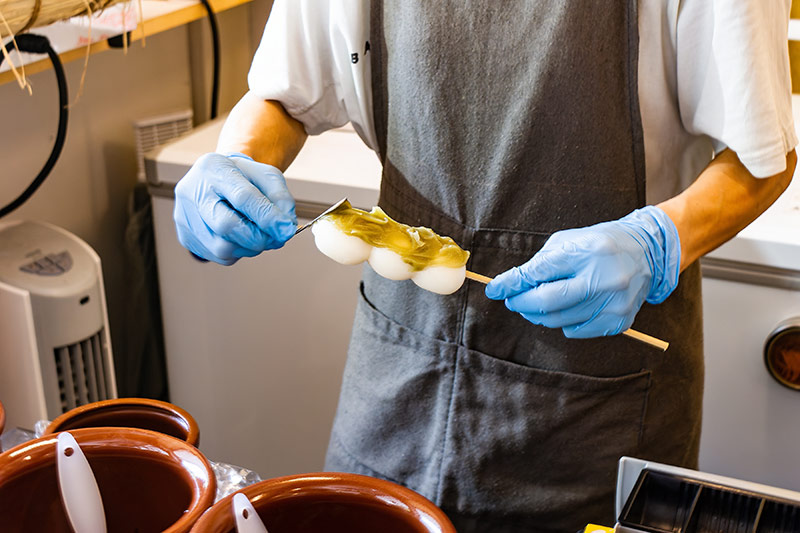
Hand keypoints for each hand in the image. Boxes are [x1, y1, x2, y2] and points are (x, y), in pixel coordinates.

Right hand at [173, 153, 296, 264]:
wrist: (217, 180)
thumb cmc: (243, 178)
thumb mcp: (266, 176)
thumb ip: (280, 198)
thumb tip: (285, 228)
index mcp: (213, 168)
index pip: (242, 197)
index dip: (267, 216)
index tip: (286, 229)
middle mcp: (192, 192)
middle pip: (226, 226)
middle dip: (258, 237)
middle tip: (276, 237)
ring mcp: (185, 217)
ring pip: (223, 247)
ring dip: (250, 247)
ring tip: (258, 233)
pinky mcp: (187, 237)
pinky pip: (219, 256)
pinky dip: (238, 251)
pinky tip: (241, 236)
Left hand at [485, 206, 680, 337]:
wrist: (647, 254)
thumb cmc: (600, 244)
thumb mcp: (569, 241)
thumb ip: (541, 263)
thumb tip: (512, 286)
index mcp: (587, 251)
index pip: (538, 272)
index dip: (511, 284)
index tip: (494, 290)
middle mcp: (602, 278)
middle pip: (545, 303)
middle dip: (520, 303)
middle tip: (511, 300)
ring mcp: (612, 303)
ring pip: (557, 321)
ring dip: (538, 314)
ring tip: (536, 303)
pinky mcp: (618, 321)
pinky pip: (575, 330)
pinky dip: (562, 322)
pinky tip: (569, 307)